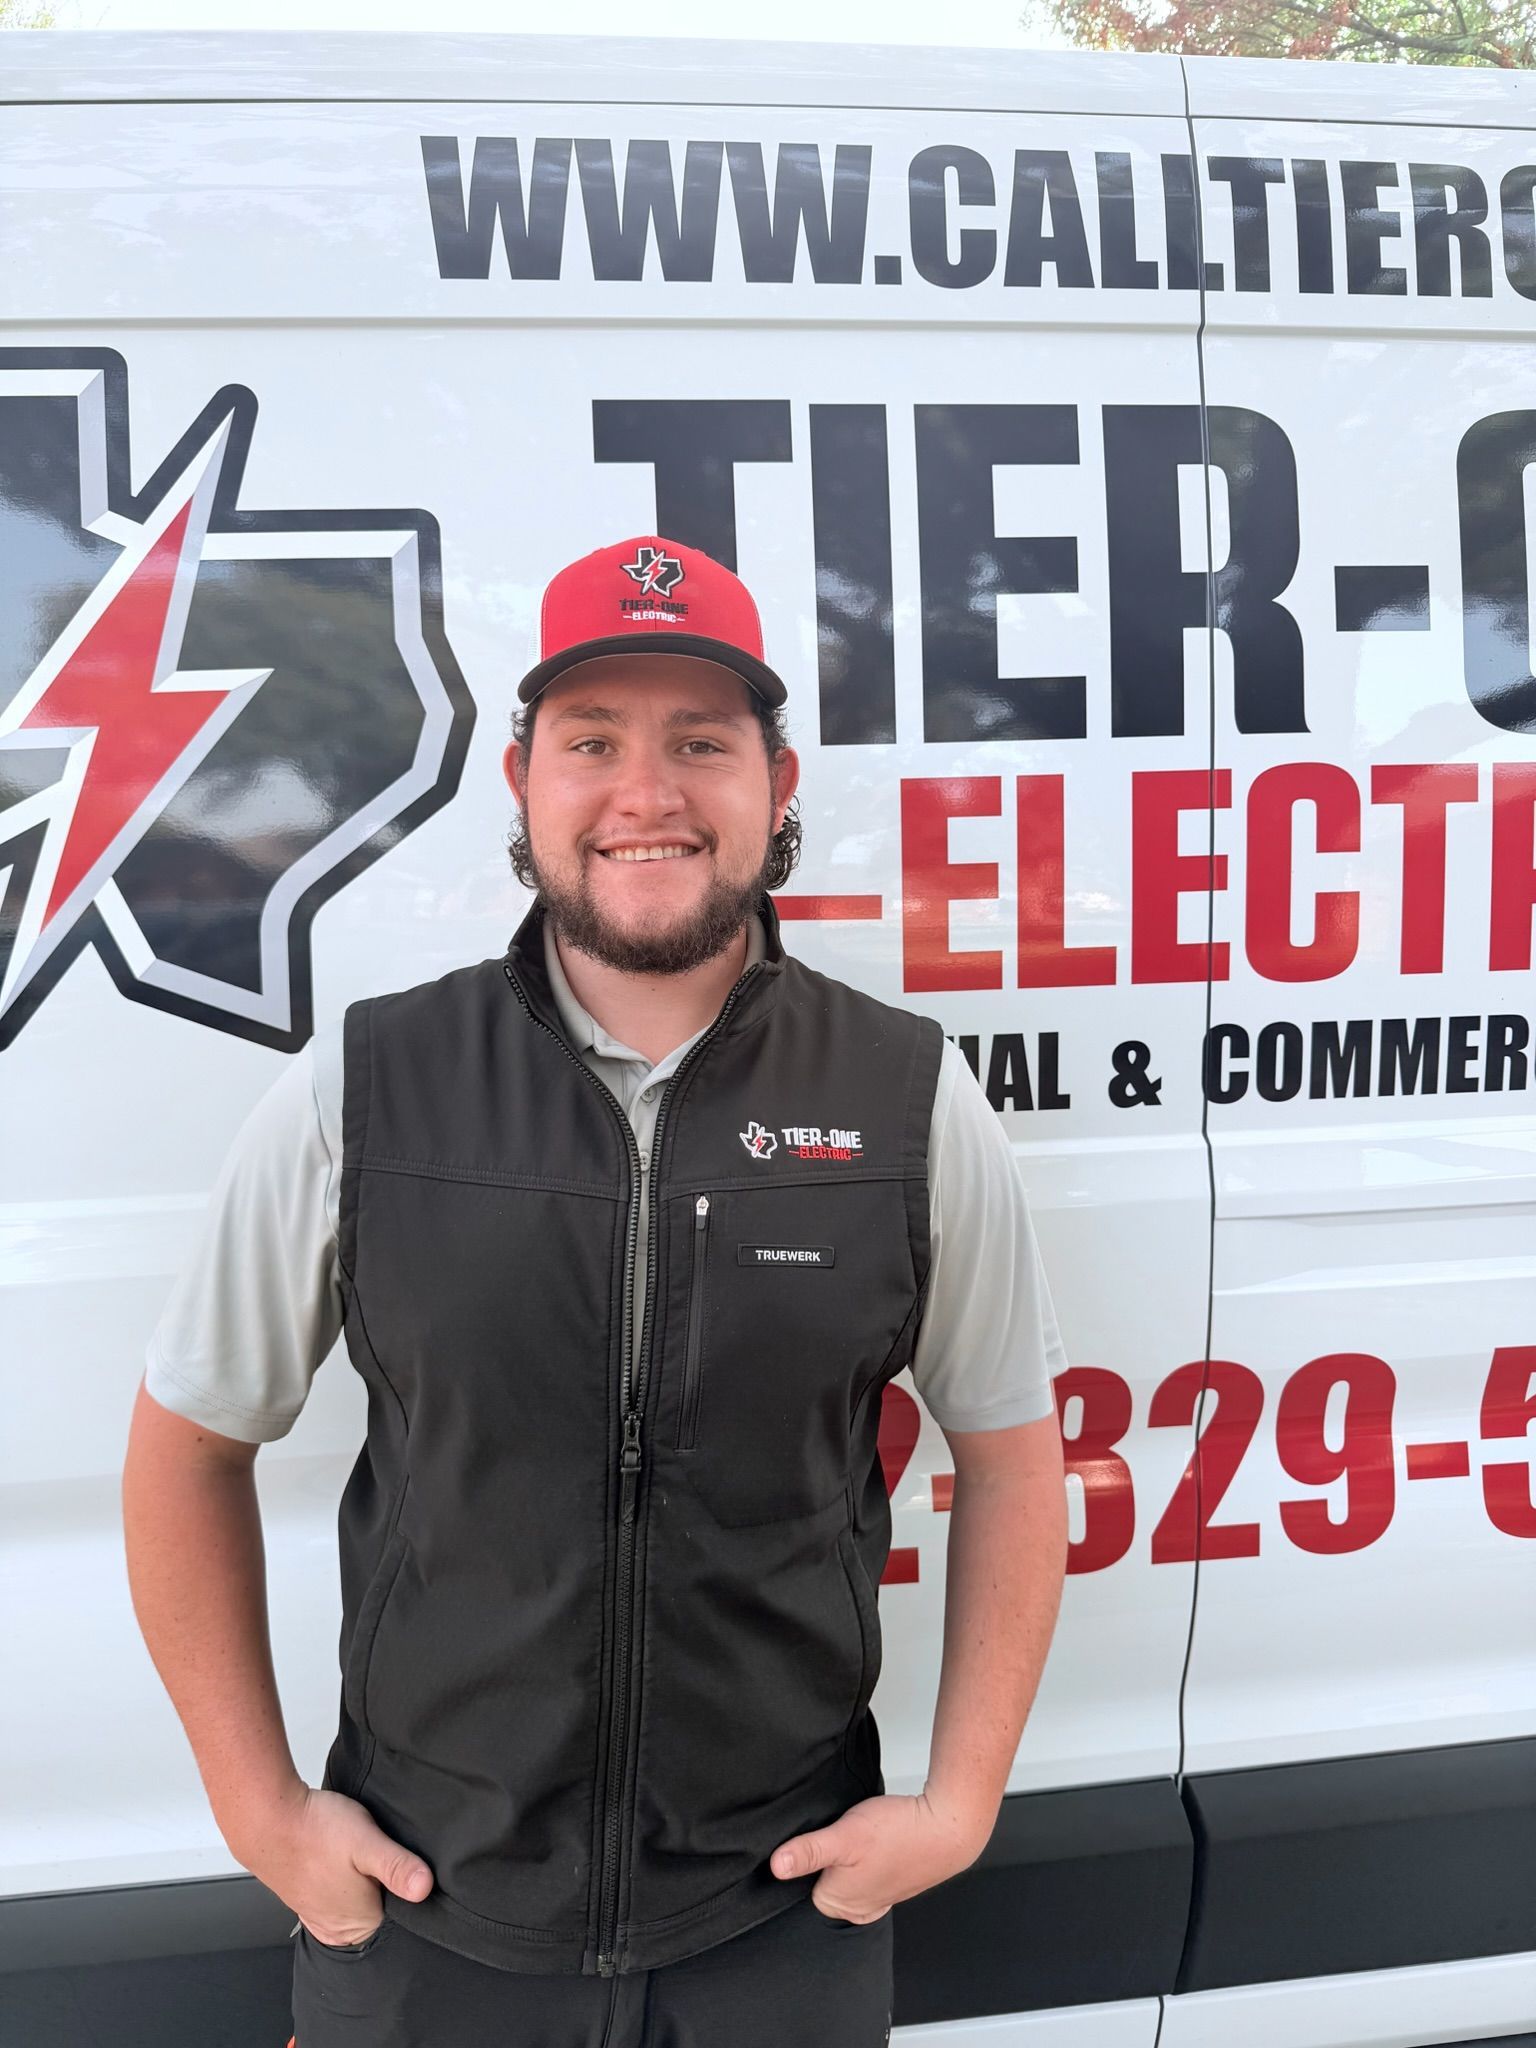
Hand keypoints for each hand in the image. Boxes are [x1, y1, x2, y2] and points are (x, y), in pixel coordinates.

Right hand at [231, 1782, 434, 1948]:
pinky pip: (337, 1896)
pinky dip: (343, 1879)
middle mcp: (340, 1929)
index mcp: (361, 1924)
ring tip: (357, 1854)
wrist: (268, 1820)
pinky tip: (341, 1859)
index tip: (404, 1863)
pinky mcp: (307, 1902)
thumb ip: (397, 1866)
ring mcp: (321, 1917)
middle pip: (381, 1909)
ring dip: (363, 1880)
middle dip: (385, 1885)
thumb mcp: (367, 1842)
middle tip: (376, 1854)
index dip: (409, 1886)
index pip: (404, 1916)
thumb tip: (426, 1888)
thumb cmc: (315, 1831)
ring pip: (359, 1901)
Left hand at [769, 1791, 990, 1923]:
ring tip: (862, 1835)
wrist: (946, 1829)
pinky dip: (870, 1857)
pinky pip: (869, 1872)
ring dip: (851, 1856)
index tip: (821, 1838)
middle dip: (829, 1858)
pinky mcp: (894, 1884)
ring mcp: (878, 1899)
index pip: (801, 1884)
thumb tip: (776, 1867)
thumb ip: (809, 1851)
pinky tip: (877, 1841)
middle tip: (844, 1834)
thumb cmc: (898, 1832)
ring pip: (847, 1875)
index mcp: (839, 1904)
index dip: (806, 1857)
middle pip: (824, 1880)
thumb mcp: (844, 1835)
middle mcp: (858, 1909)